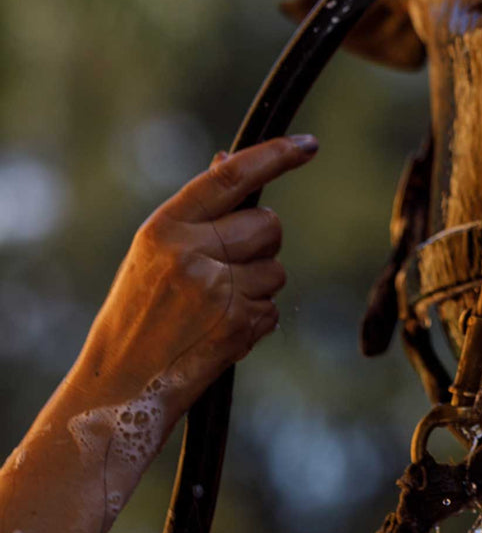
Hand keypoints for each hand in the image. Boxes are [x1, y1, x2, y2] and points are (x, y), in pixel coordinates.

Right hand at [70, 134, 318, 421]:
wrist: (121, 386)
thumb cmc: (139, 314)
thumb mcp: (154, 255)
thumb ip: (196, 213)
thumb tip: (228, 161)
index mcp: (164, 228)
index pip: (230, 178)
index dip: (275, 157)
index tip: (308, 145)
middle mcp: (189, 252)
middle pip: (268, 224)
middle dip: (262, 244)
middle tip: (227, 269)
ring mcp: (215, 289)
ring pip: (276, 269)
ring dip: (258, 287)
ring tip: (213, 309)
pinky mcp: (236, 323)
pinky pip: (272, 307)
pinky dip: (255, 320)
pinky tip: (218, 332)